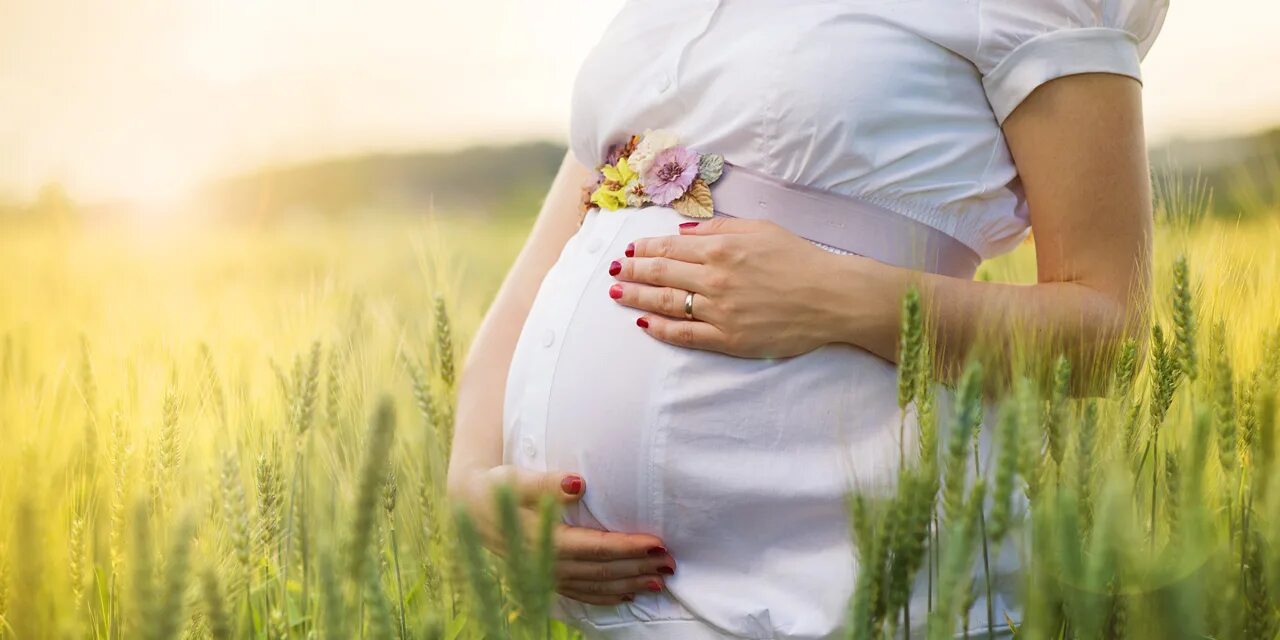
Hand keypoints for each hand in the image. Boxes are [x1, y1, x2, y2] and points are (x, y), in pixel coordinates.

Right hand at [449, 465, 676, 604]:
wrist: (468, 506)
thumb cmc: (495, 487)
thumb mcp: (515, 479)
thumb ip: (545, 482)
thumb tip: (578, 482)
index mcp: (540, 540)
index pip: (594, 548)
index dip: (627, 548)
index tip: (657, 544)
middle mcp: (544, 564)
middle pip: (600, 570)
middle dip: (637, 568)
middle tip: (671, 563)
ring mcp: (544, 574)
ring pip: (594, 585)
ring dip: (628, 584)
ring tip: (659, 581)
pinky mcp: (544, 577)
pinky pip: (581, 593)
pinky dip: (606, 595)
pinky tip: (627, 594)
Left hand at [608, 217, 851, 357]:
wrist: (831, 297)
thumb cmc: (799, 259)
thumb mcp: (760, 229)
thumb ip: (719, 230)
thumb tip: (683, 233)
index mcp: (722, 249)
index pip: (669, 249)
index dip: (644, 250)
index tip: (629, 251)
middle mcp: (715, 279)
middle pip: (660, 274)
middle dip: (631, 272)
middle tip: (613, 272)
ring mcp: (720, 312)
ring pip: (666, 303)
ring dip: (637, 297)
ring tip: (616, 294)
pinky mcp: (729, 339)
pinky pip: (686, 335)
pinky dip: (662, 329)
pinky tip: (645, 324)